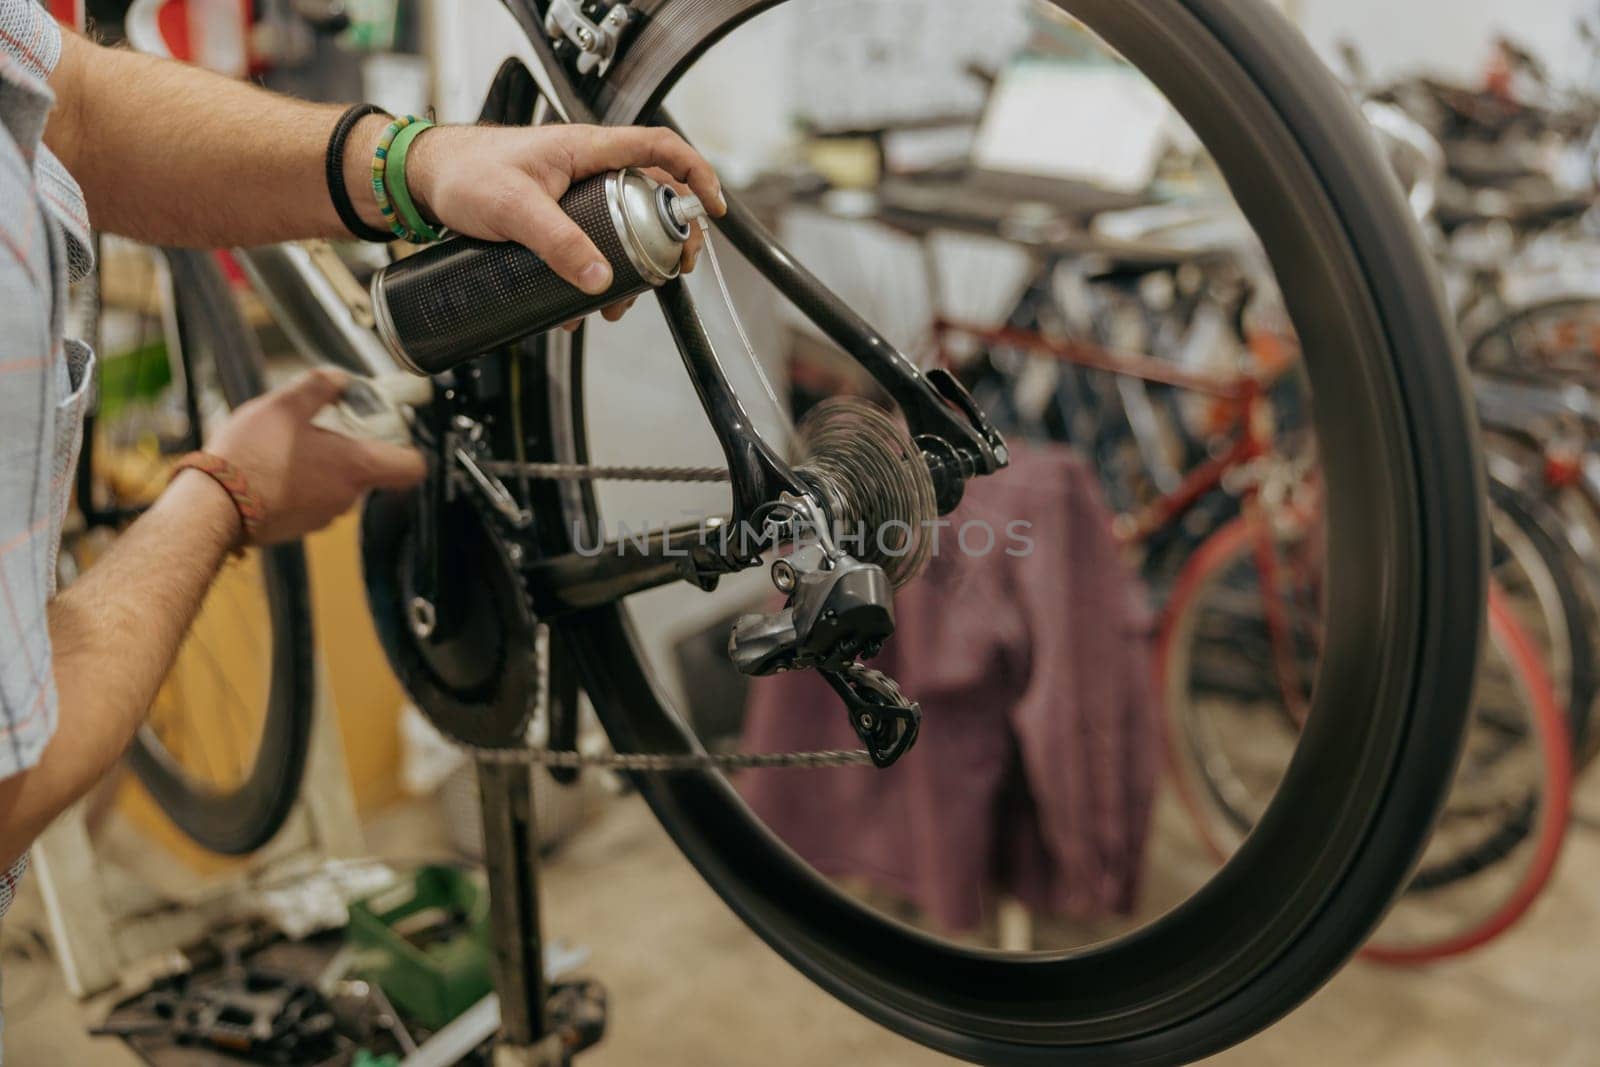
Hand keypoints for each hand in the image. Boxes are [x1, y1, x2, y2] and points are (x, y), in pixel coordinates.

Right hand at [207, 369, 427, 544]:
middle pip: (368, 471)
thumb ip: (319, 386)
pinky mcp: (298, 527)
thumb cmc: (251, 458)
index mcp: (356, 466)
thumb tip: (338, 378)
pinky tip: (270, 469)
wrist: (213, 506)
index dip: (408, 448)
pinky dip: (297, 485)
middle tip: (319, 428)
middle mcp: (347, 497)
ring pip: (336, 485)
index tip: (390, 431)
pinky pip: (309, 500)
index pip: (412, 467)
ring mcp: (323, 516)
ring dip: (319, 466)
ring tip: (284, 448)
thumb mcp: (285, 405)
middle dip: (347, 448)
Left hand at [402, 124, 726, 323]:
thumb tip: (599, 279)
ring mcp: (575, 195)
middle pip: (651, 196)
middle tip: (676, 268)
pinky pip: (593, 244)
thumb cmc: (463, 173)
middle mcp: (588, 169)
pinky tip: (585, 302)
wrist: (424, 180)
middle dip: (670, 236)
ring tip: (622, 302)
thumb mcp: (513, 209)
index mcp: (587, 150)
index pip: (658, 148)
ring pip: (624, 227)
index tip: (712, 209)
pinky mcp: (559, 220)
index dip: (695, 174)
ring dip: (632, 266)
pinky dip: (597, 274)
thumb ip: (557, 242)